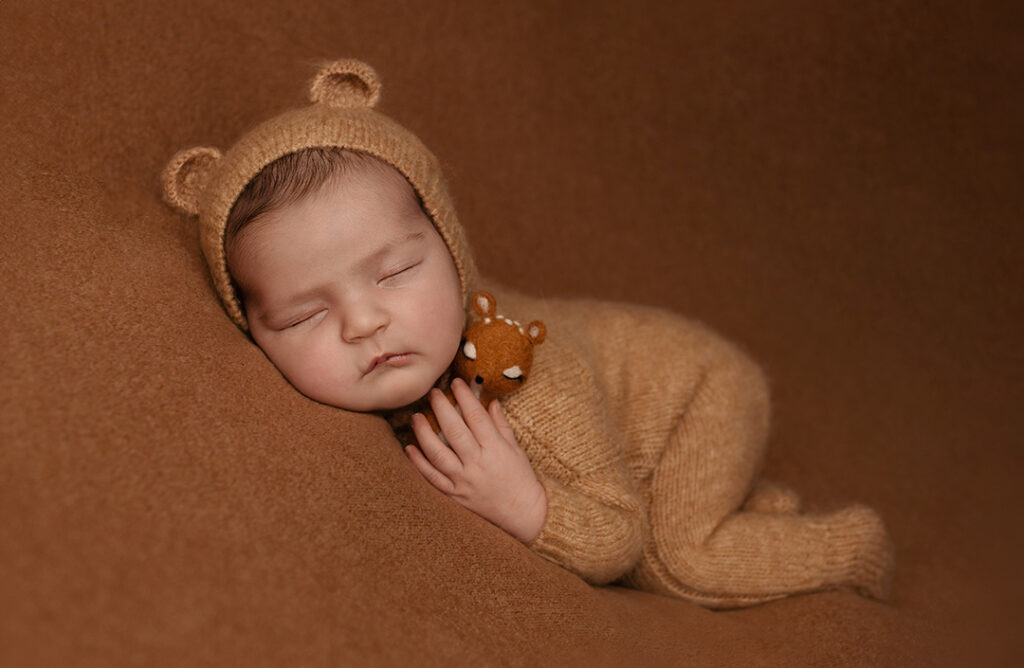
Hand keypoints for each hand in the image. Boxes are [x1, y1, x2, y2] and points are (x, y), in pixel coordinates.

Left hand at [405, 378, 546, 542]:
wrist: (523, 515)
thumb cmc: (521, 480)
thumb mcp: (516, 449)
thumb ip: (501, 425)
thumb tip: (490, 402)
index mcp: (495, 449)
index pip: (476, 417)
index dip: (465, 397)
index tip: (456, 382)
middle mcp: (478, 464)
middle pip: (454, 431)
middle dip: (441, 409)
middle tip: (432, 393)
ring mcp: (464, 481)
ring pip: (438, 454)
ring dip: (424, 433)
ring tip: (416, 417)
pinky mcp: (454, 495)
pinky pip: (432, 478)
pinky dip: (418, 463)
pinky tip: (409, 448)